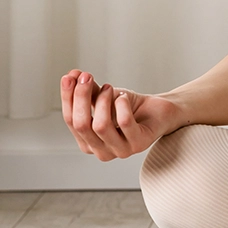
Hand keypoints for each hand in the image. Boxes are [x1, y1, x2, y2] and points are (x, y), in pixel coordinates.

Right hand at [60, 70, 184, 160]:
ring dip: (103, 100)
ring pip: (101, 126)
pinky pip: (124, 123)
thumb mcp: (103, 98)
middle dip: (81, 97)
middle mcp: (101, 152)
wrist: (159, 111)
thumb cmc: (130, 108)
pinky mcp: (139, 144)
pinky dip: (122, 104)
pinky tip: (124, 97)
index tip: (70, 77)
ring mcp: (121, 151)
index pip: (70, 121)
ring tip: (111, 88)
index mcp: (88, 143)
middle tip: (87, 77)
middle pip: (81, 125)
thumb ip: (86, 90)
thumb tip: (71, 75)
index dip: (68, 97)